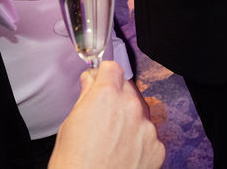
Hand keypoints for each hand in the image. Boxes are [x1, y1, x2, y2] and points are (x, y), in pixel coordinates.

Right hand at [50, 61, 164, 168]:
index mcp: (106, 96)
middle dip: (116, 99)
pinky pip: (149, 136)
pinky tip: (122, 155)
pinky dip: (139, 142)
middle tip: (102, 118)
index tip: (101, 81)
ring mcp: (146, 128)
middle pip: (127, 89)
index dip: (104, 75)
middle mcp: (130, 107)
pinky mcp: (157, 148)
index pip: (112, 68)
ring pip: (139, 113)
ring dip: (129, 121)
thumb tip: (90, 82)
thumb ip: (85, 97)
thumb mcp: (69, 125)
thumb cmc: (73, 166)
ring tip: (110, 142)